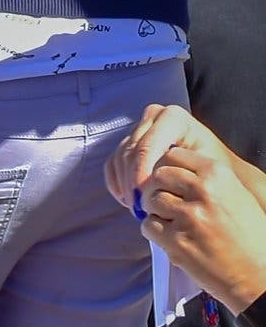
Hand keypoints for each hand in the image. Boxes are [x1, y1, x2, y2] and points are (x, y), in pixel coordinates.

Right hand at [105, 104, 230, 210]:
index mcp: (173, 117)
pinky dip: (118, 184)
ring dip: (125, 186)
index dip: (140, 173)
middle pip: (130, 151)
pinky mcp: (127, 144)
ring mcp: (138, 129)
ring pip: (119, 159)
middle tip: (139, 208)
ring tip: (138, 208)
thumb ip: (178, 172)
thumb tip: (150, 185)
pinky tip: (130, 201)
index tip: (143, 199)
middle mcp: (153, 117)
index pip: (147, 146)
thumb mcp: (204, 169)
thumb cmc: (214, 171)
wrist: (213, 171)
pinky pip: (112, 164)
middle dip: (132, 182)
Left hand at [138, 144, 265, 313]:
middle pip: (157, 176)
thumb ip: (206, 180)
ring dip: (156, 211)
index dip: (166, 168)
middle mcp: (203, 191)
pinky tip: (172, 238)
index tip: (169, 180)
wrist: (257, 274)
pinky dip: (154, 231)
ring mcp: (188, 216)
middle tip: (166, 203)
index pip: (173, 155)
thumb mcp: (236, 195)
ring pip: (150, 201)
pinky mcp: (176, 240)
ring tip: (173, 223)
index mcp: (219, 175)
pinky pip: (147, 226)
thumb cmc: (249, 238)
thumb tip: (172, 169)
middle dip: (157, 188)